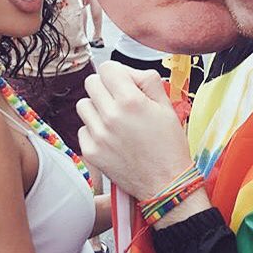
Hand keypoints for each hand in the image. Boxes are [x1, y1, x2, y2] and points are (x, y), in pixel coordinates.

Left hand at [77, 61, 192, 200]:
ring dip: (97, 108)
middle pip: (91, 83)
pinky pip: (83, 129)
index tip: (125, 84)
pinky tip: (112, 138)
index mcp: (130, 101)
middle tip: (120, 102)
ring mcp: (98, 135)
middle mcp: (110, 115)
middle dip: (106, 88)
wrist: (165, 183)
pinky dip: (94, 131)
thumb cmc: (169, 146)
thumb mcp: (167, 107)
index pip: (107, 68)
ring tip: (114, 120)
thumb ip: (148, 81)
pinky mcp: (91, 151)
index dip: (118, 74)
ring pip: (83, 105)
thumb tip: (130, 74)